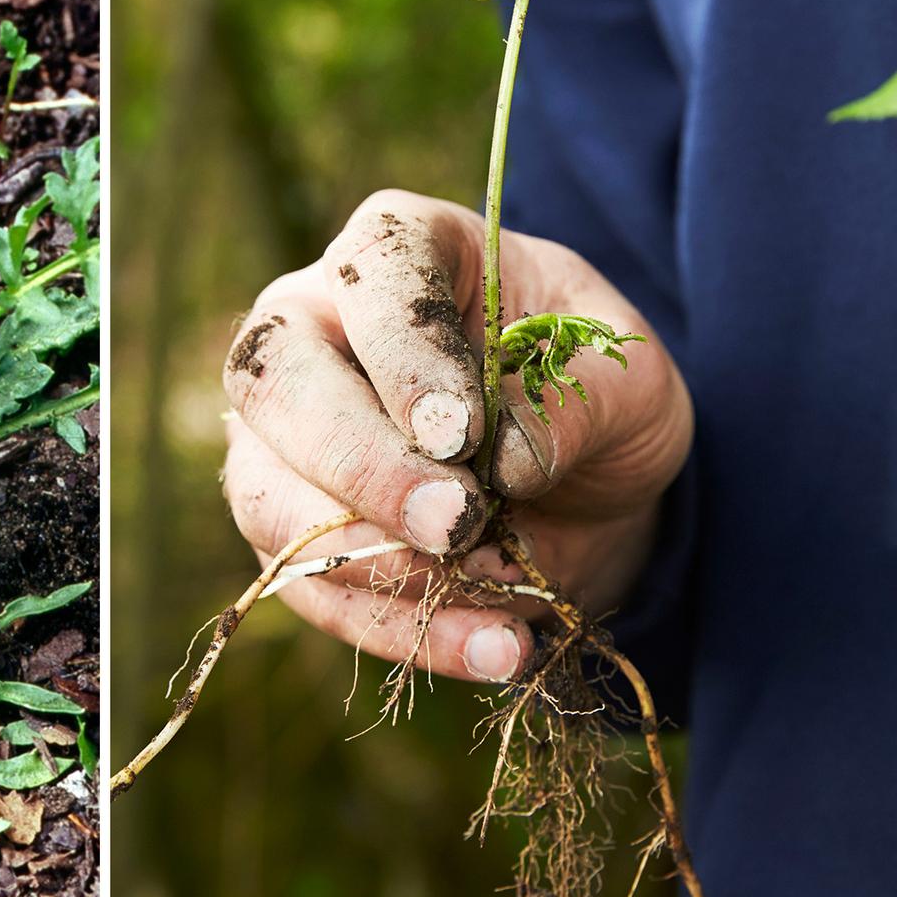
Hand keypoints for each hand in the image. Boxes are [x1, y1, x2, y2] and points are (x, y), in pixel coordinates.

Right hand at [222, 189, 692, 683]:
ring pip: (271, 499)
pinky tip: (494, 648)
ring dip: (378, 567)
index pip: (373, 281)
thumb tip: (507, 461)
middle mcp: (310, 326)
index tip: (463, 433)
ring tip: (500, 611)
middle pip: (279, 385)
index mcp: (398, 248)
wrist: (588, 478)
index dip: (406, 358)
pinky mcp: (291, 530)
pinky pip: (315, 591)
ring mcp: (284, 434)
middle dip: (366, 469)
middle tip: (456, 527)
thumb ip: (576, 402)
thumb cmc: (592, 388)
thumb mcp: (625, 378)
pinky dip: (404, 631)